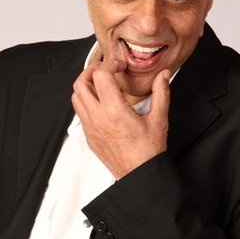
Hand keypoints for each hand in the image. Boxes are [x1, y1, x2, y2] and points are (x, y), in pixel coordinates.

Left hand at [71, 59, 170, 179]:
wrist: (139, 175)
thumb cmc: (148, 152)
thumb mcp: (159, 119)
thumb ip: (161, 93)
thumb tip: (163, 76)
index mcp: (114, 111)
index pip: (100, 76)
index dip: (110, 64)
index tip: (120, 66)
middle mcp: (98, 118)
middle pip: (80, 83)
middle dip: (91, 70)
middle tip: (105, 69)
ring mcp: (90, 128)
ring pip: (76, 98)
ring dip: (85, 86)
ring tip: (100, 83)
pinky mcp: (89, 136)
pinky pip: (80, 113)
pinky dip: (86, 101)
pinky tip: (101, 102)